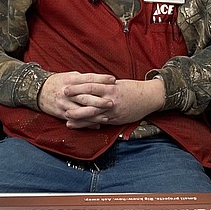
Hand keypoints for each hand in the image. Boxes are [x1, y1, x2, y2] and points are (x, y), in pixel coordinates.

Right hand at [38, 72, 116, 128]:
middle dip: (100, 100)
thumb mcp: (69, 76)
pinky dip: (87, 123)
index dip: (102, 79)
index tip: (113, 79)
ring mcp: (64, 103)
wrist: (37, 90)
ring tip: (107, 115)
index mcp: (71, 80)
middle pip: (86, 96)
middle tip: (112, 101)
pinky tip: (97, 124)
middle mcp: (68, 92)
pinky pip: (76, 120)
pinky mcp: (62, 113)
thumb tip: (99, 80)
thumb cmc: (57, 82)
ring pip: (82, 110)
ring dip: (95, 114)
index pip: (89, 78)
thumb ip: (83, 78)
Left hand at [39, 73, 165, 129]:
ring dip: (78, 116)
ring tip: (66, 117)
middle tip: (61, 99)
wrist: (149, 97)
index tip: (66, 86)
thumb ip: (104, 85)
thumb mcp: (118, 84)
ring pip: (92, 113)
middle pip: (89, 99)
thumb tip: (90, 83)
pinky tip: (79, 126)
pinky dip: (88, 124)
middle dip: (74, 100)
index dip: (77, 87)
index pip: (90, 86)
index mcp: (110, 87)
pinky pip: (99, 122)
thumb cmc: (132, 89)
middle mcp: (110, 98)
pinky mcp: (115, 119)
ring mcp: (112, 110)